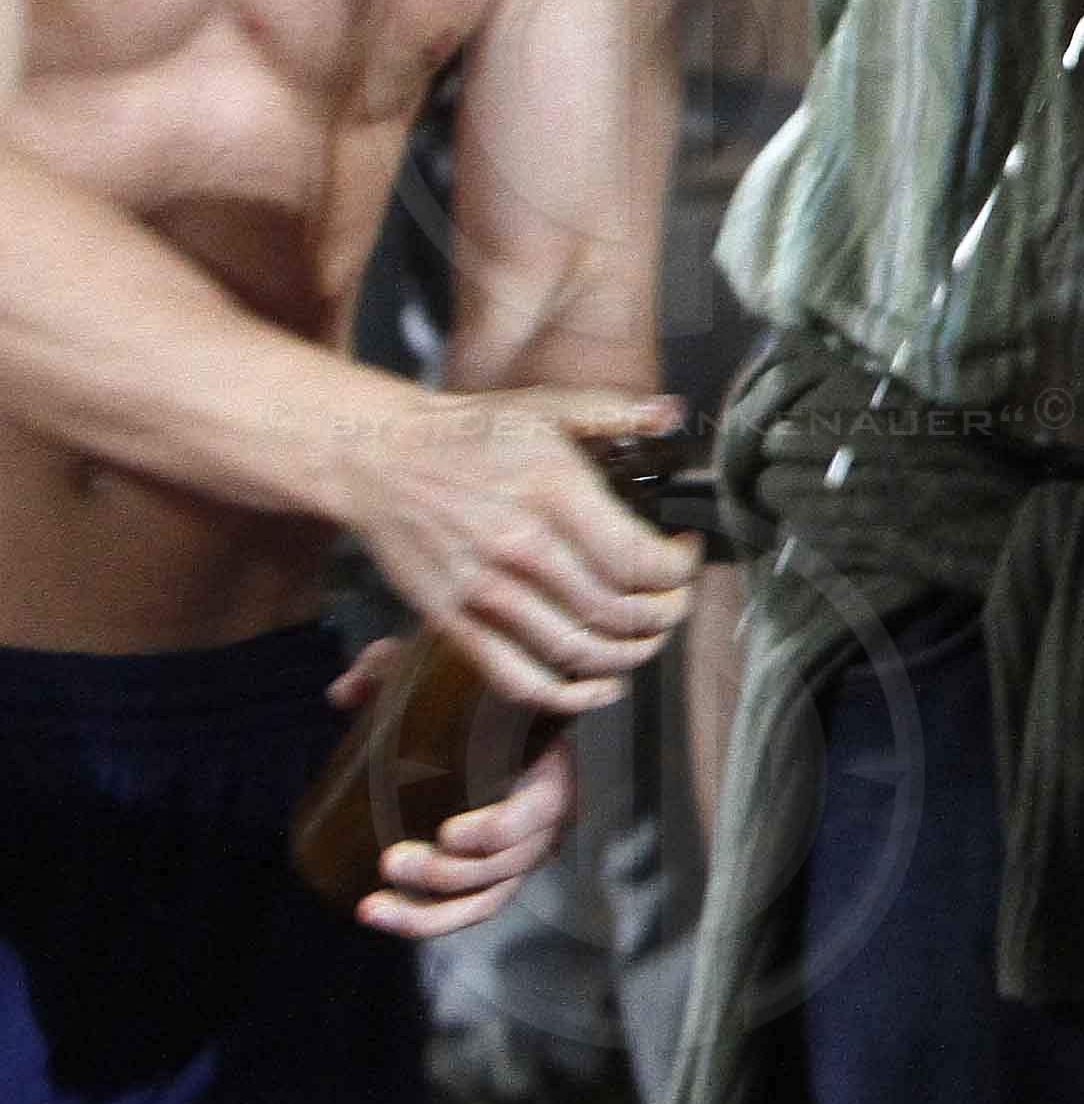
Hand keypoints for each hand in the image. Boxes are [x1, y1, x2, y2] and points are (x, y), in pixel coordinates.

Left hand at [320, 645, 583, 941]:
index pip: (539, 814)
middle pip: (506, 866)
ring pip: (486, 899)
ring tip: (373, 904)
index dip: (497, 832)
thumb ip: (388, 670)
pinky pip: (467, 911)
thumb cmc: (468, 699)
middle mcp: (546, 821)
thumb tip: (343, 694)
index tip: (448, 833)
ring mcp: (518, 855)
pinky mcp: (488, 876)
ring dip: (429, 913)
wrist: (490, 722)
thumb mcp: (438, 673)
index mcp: (551, 770)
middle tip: (392, 861)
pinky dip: (424, 922)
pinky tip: (376, 916)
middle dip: (448, 876)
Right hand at [335, 386, 699, 718]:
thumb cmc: (467, 433)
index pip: (638, 559)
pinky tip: (600, 688)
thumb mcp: (544, 406)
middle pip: (617, 611)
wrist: (378, 458)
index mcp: (552, 491)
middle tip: (676, 600)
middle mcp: (521, 546)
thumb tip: (672, 413)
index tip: (686, 556)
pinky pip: (517, 678)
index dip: (679, 571)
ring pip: (578, 650)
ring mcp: (483, 589)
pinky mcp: (452, 619)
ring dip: (630, 656)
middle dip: (666, 615)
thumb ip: (615, 410)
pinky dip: (568, 697)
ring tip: (649, 637)